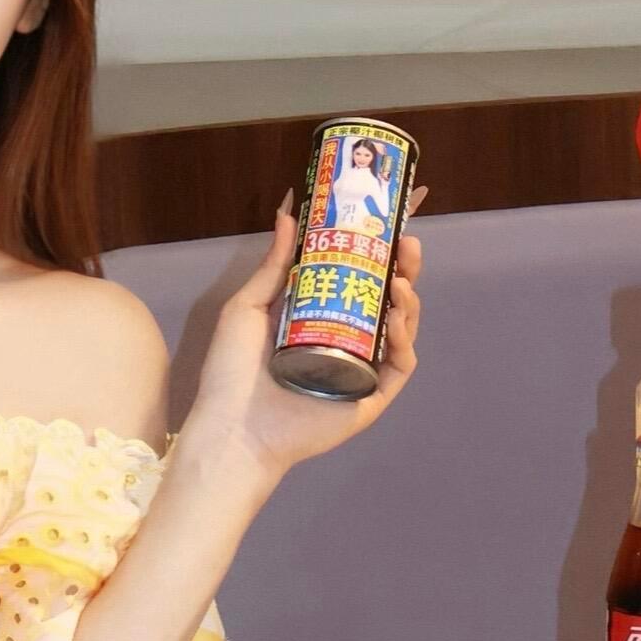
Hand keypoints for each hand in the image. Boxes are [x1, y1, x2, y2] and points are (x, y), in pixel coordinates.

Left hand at [177, 195, 424, 490]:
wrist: (234, 428)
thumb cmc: (233, 371)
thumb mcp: (248, 307)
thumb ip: (274, 264)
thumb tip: (289, 212)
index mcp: (318, 316)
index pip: (356, 276)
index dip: (379, 248)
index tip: (394, 217)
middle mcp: (345, 339)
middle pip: (386, 298)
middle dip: (403, 269)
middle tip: (407, 245)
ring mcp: (362, 368)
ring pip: (400, 327)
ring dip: (408, 299)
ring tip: (402, 279)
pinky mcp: (372, 396)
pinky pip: (399, 364)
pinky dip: (403, 339)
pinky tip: (395, 318)